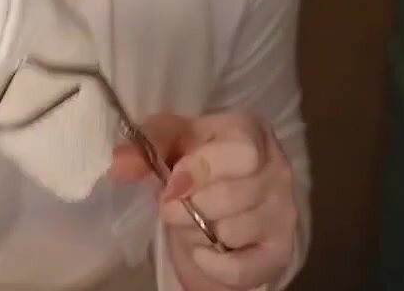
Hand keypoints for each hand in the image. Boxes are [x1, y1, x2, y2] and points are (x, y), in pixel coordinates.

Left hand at [110, 111, 297, 290]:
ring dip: (198, 233)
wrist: (220, 199)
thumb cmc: (195, 159)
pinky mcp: (279, 253)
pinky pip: (241, 270)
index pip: (241, 151)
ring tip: (194, 222)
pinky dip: (212, 265)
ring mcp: (283, 214)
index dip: (200, 170)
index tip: (171, 184)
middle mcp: (278, 171)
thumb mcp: (170, 140)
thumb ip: (147, 144)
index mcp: (252, 133)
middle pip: (230, 196)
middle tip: (172, 207)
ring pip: (232, 232)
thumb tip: (120, 165)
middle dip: (188, 207)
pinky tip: (203, 250)